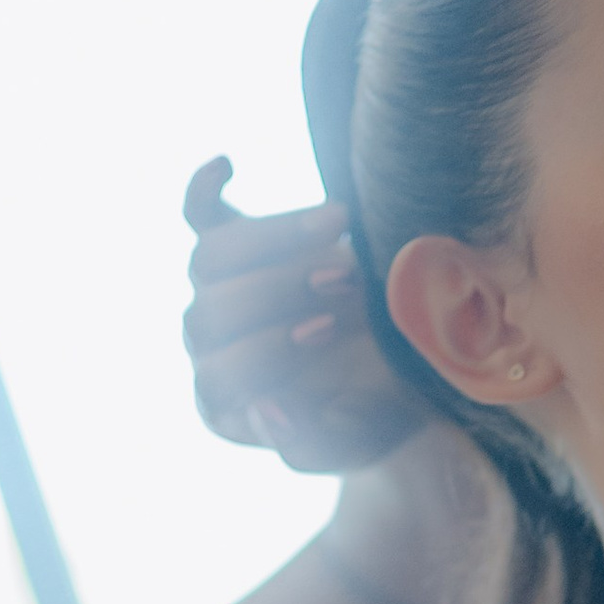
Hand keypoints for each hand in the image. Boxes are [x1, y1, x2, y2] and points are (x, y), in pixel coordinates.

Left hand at [181, 156, 427, 473]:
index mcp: (227, 404)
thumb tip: (268, 408)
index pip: (222, 373)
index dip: (268, 350)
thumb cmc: (380, 413)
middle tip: (347, 282)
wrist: (402, 377)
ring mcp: (220, 296)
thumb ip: (315, 438)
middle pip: (208, 311)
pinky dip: (205, 187)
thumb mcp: (361, 438)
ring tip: (342, 223)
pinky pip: (201, 214)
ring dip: (273, 238)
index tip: (330, 328)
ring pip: (210, 259)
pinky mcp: (241, 251)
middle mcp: (210, 349)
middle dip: (277, 292)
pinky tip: (228, 164)